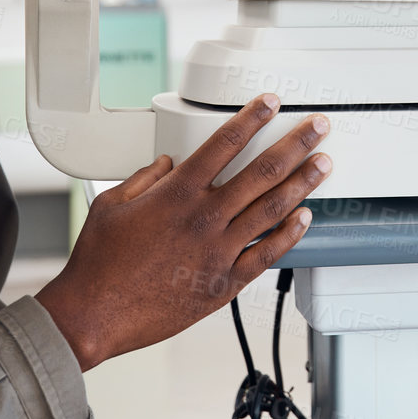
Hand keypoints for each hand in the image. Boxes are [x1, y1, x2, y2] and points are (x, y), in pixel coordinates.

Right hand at [36, 93, 330, 368]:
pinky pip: (267, 255)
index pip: (224, 143)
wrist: (94, 315)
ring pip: (273, 209)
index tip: (270, 103)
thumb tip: (166, 162)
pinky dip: (289, 235)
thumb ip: (144, 178)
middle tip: (318, 127)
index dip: (251, 117)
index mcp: (177, 193)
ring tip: (323, 164)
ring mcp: (218, 252)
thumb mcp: (112, 204)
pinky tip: (305, 218)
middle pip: (262, 171)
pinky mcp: (224, 284)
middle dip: (296, 144)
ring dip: (303, 183)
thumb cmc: (98, 263)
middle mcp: (204, 218)